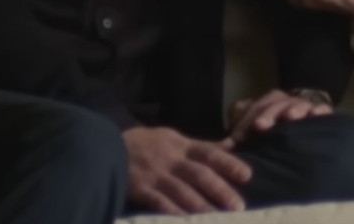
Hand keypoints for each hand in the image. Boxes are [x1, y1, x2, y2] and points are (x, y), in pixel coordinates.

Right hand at [124, 126, 250, 214]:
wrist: (107, 148)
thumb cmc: (146, 144)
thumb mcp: (173, 138)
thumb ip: (201, 146)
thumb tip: (231, 145)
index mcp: (181, 145)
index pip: (208, 153)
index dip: (228, 163)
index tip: (246, 175)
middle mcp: (171, 159)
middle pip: (199, 174)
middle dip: (220, 190)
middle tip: (238, 205)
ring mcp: (156, 175)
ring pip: (182, 191)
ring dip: (201, 206)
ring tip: (216, 219)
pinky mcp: (141, 189)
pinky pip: (159, 202)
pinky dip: (173, 212)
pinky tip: (184, 221)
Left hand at [227, 89, 333, 142]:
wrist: (303, 114)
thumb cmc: (273, 125)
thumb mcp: (254, 126)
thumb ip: (240, 131)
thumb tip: (224, 145)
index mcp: (265, 102)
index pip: (253, 108)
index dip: (244, 122)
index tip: (236, 138)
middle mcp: (283, 101)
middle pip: (273, 104)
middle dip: (266, 114)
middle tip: (260, 126)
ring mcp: (302, 105)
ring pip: (296, 104)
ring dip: (292, 109)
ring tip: (290, 117)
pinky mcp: (320, 111)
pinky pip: (320, 109)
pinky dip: (318, 111)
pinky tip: (316, 116)